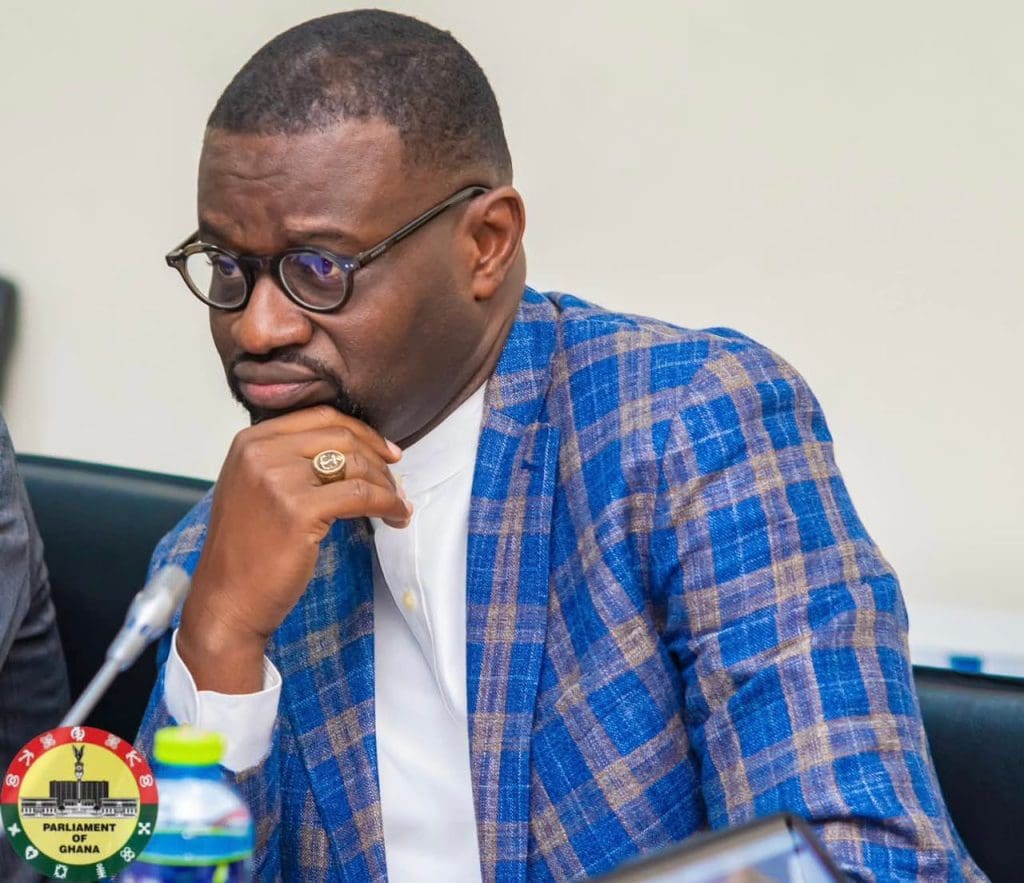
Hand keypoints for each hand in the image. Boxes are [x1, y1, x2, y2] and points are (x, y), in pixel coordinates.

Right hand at [177, 405, 410, 691]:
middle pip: (341, 436)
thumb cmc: (248, 551)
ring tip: (397, 505)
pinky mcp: (299, 509)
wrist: (227, 600)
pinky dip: (386, 504)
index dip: (362, 432)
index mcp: (250, 441)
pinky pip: (360, 495)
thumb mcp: (256, 487)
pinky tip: (396, 517)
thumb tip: (353, 450)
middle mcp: (260, 452)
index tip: (385, 451)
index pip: (320, 417)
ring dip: (386, 485)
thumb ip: (290, 460)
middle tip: (396, 482)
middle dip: (378, 458)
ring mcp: (278, 479)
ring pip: (355, 465)